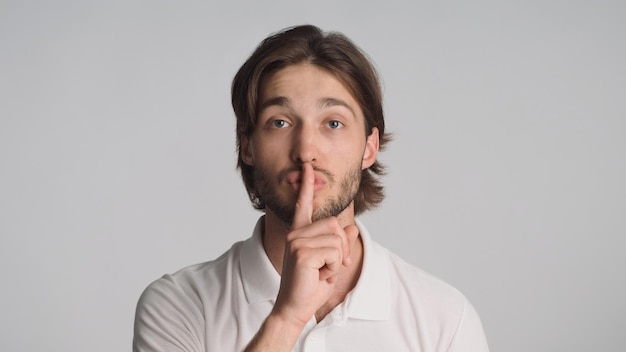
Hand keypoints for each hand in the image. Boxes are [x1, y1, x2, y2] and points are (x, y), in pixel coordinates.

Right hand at [271, 162, 358, 326]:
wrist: (294, 309)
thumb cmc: (310, 288)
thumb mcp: (331, 264)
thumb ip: (340, 245)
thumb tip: (353, 228)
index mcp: (299, 233)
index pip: (304, 205)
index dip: (307, 186)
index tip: (307, 167)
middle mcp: (295, 233)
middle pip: (335, 225)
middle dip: (341, 248)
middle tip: (330, 267)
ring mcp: (296, 241)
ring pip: (337, 240)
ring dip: (337, 260)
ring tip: (321, 272)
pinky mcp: (301, 252)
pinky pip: (334, 252)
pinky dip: (334, 267)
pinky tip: (319, 275)